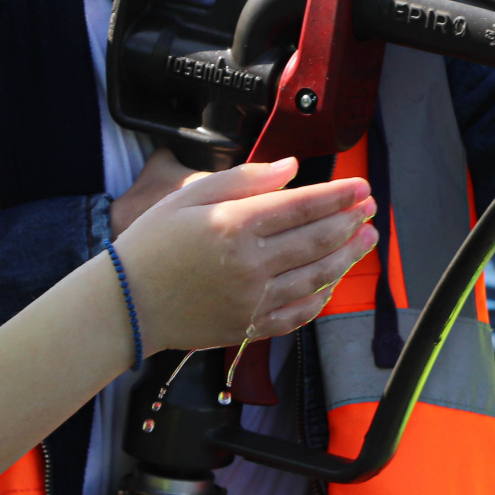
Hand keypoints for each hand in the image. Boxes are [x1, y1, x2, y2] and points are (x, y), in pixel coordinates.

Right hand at [116, 158, 377, 352]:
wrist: (124, 304)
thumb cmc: (153, 244)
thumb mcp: (190, 196)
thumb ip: (246, 179)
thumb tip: (291, 167)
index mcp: (235, 225)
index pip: (303, 206)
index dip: (339, 195)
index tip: (361, 186)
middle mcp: (249, 264)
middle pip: (317, 240)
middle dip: (351, 221)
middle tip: (370, 209)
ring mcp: (252, 300)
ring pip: (316, 276)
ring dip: (347, 256)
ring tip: (366, 239)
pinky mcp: (249, 327)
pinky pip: (298, 313)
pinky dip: (321, 296)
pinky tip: (333, 281)